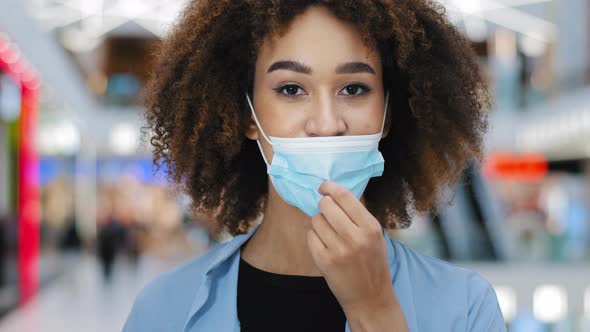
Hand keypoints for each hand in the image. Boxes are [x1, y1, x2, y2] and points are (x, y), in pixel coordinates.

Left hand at [306, 182, 406, 330]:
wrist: (370, 297)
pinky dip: (314, 238)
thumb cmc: (371, 263)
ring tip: (329, 234)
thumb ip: (357, 215)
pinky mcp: (325, 262)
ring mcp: (339, 250)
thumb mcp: (375, 236)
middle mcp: (355, 237)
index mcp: (370, 227)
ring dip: (318, 223)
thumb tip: (333, 193)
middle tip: (327, 213)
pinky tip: (324, 245)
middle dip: (323, 206)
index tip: (322, 187)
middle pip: (326, 205)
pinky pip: (310, 237)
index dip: (329, 187)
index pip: (344, 196)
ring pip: (315, 220)